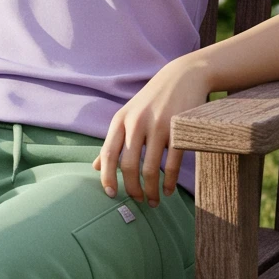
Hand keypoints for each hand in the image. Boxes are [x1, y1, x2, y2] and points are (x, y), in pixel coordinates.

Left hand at [91, 57, 212, 205]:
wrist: (183, 76)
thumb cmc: (151, 101)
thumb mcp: (127, 116)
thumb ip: (112, 141)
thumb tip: (95, 167)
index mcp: (121, 120)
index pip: (108, 154)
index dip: (107, 177)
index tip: (110, 195)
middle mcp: (137, 123)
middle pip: (129, 166)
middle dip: (132, 189)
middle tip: (137, 201)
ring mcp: (159, 126)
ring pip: (151, 169)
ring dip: (151, 191)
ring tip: (153, 201)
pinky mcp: (179, 130)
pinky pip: (172, 163)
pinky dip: (169, 182)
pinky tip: (168, 191)